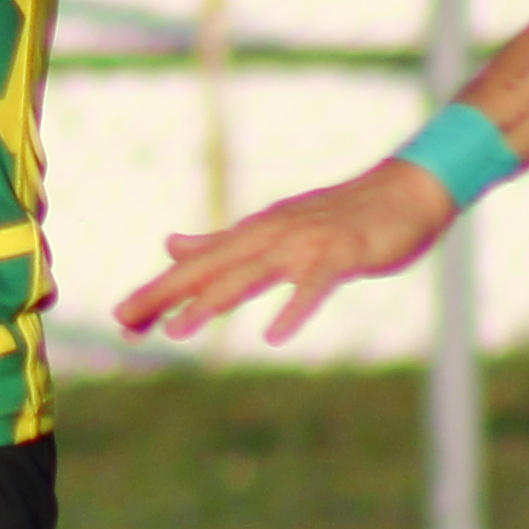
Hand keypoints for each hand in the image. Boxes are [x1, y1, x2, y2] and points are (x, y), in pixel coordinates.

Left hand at [115, 156, 448, 346]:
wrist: (406, 192)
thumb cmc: (339, 217)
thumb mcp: (270, 231)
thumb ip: (220, 243)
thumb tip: (171, 246)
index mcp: (252, 235)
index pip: (197, 266)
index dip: (160, 291)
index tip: (122, 319)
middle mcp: (269, 236)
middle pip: (210, 269)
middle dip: (167, 295)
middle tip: (126, 320)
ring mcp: (304, 244)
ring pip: (250, 275)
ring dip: (213, 302)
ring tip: (179, 330)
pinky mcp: (341, 254)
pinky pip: (313, 286)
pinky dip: (293, 307)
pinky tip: (273, 336)